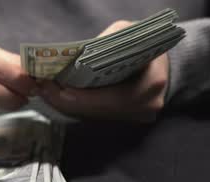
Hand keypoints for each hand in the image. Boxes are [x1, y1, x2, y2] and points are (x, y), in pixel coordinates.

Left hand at [40, 21, 168, 122]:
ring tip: (45, 91)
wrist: (166, 64)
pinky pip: (99, 115)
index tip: (60, 89)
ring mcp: (137, 116)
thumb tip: (75, 57)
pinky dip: (79, 106)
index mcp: (151, 85)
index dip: (84, 97)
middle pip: (100, 110)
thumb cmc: (146, 44)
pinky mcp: (127, 118)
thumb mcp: (129, 34)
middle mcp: (145, 106)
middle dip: (68, 100)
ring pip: (96, 115)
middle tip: (43, 89)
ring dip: (69, 104)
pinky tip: (59, 96)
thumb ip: (106, 43)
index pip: (113, 98)